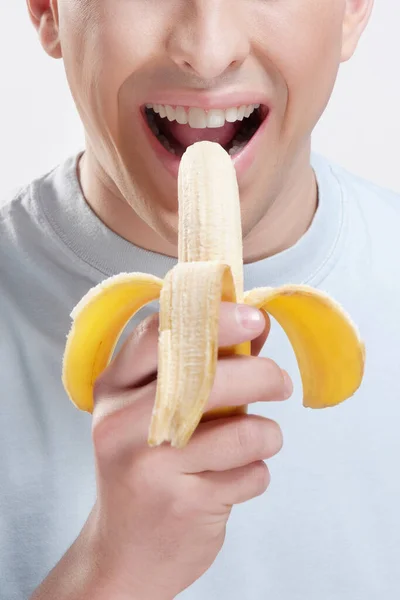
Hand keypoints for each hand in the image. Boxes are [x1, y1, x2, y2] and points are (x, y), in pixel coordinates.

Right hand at [31, 303, 291, 599]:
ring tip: (259, 440)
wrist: (125, 552)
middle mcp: (123, 424)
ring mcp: (151, 467)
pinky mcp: (183, 505)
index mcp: (114, 388)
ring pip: (244, 432)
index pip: (159, 334)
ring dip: (267, 434)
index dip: (214, 318)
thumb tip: (257, 327)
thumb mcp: (153, 412)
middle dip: (261, 375)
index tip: (256, 317)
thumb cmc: (147, 467)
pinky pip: (251, 474)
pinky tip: (235, 479)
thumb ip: (200, 367)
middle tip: (280, 382)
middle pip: (208, 378)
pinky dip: (256, 473)